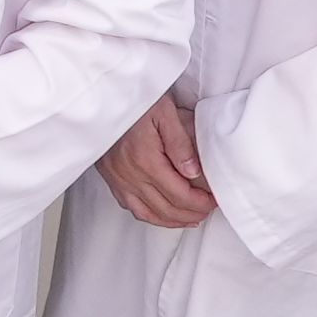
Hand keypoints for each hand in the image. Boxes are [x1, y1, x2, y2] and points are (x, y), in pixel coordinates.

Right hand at [95, 89, 215, 228]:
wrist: (102, 96)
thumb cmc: (135, 100)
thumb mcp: (164, 112)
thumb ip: (180, 143)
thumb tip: (193, 172)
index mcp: (146, 160)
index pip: (179, 194)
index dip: (200, 203)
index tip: (213, 201)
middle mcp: (130, 175)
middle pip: (166, 208)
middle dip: (191, 213)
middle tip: (207, 210)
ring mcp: (118, 179)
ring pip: (148, 213)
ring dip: (172, 220)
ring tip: (190, 218)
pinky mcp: (111, 178)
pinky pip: (130, 206)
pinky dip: (149, 215)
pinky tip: (161, 213)